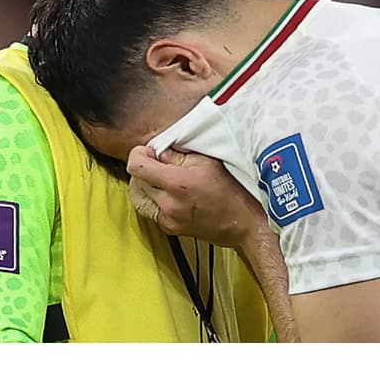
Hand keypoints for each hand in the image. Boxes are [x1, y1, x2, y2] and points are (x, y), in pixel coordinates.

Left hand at [128, 145, 298, 341]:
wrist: (244, 224)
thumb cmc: (231, 190)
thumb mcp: (207, 161)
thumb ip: (177, 153)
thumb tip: (158, 150)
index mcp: (177, 184)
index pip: (136, 166)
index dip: (139, 154)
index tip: (149, 151)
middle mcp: (168, 204)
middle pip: (135, 180)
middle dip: (143, 169)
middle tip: (158, 163)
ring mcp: (167, 219)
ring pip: (138, 197)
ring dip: (144, 185)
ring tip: (161, 179)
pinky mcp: (169, 228)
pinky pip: (149, 209)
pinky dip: (154, 199)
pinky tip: (169, 194)